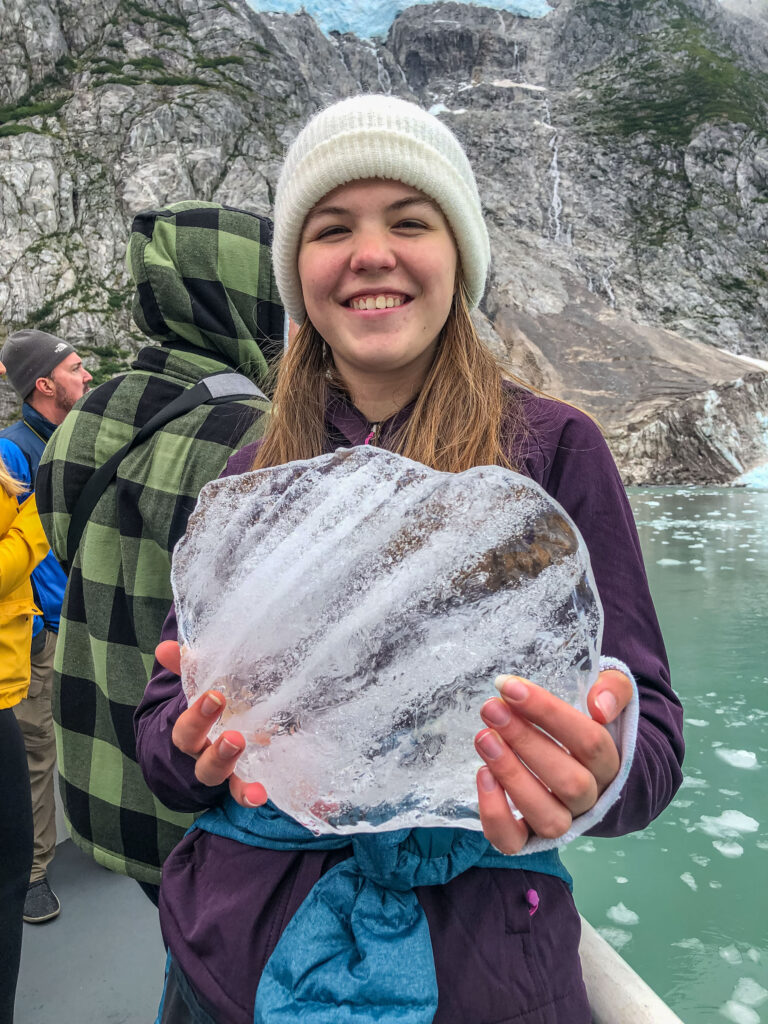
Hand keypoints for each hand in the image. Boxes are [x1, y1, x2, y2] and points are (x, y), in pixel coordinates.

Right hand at [155, 640, 266, 807]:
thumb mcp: (198, 690)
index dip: (197, 715)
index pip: (186, 729)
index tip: (215, 696)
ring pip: (221, 778)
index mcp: (191, 734)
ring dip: (234, 774)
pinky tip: (261, 794)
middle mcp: (203, 756)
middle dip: (218, 750)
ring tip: (249, 770)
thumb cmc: (205, 712)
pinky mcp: (242, 782)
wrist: (207, 748)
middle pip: (202, 759)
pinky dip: (250, 795)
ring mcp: (223, 772)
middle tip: (234, 736)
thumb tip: (166, 646)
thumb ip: (187, 669)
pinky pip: (243, 792)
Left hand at [474, 669, 632, 853]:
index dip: (548, 713)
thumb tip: (600, 706)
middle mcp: (590, 798)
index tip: (510, 688)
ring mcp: (563, 822)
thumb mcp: (608, 696)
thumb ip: (613, 689)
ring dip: (512, 776)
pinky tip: (482, 775)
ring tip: (483, 738)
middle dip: (525, 741)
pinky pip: (515, 841)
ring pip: (547, 816)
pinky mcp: (530, 838)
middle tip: (491, 708)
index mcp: (611, 763)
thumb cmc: (584, 726)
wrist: (583, 769)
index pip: (589, 740)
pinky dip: (496, 814)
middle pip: (568, 780)